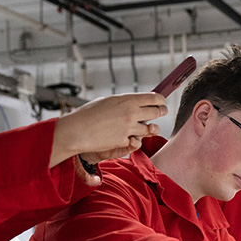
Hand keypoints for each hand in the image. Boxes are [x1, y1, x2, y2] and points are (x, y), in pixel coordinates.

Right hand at [51, 93, 166, 167]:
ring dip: (152, 128)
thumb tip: (135, 102)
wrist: (77, 130)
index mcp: (128, 100)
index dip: (161, 100)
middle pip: (157, 112)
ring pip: (150, 129)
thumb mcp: (108, 101)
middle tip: (162, 111)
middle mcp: (131, 113)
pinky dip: (133, 139)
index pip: (154, 98)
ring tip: (152, 127)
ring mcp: (129, 129)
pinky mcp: (125, 141)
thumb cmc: (88, 114)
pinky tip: (129, 136)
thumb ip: (124, 102)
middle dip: (161, 112)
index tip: (161, 101)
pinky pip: (136, 140)